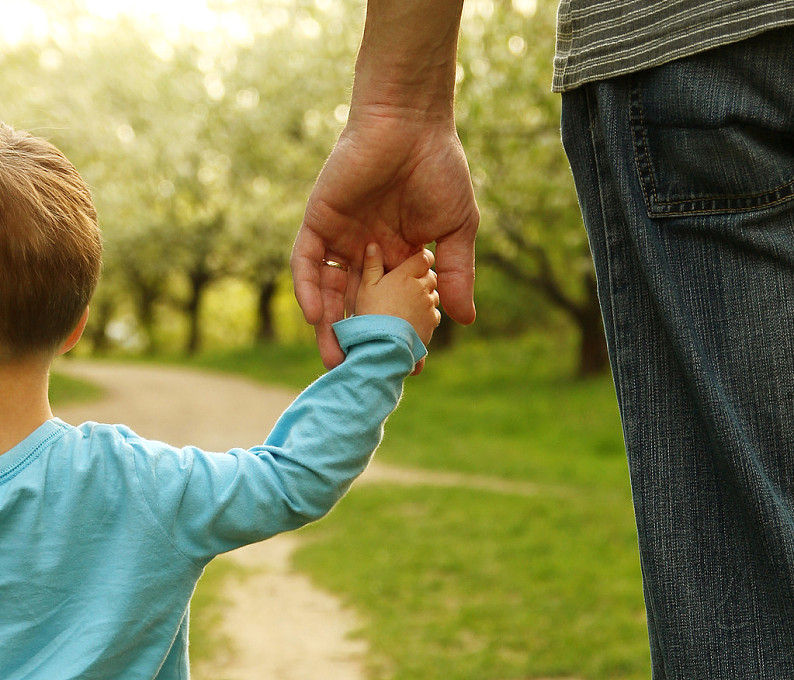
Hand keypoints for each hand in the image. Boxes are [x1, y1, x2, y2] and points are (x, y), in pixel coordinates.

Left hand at [291, 108, 478, 368]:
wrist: (410, 122)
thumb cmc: (439, 169)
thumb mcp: (456, 229)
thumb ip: (456, 273)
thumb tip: (466, 321)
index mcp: (397, 257)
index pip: (392, 305)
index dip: (396, 334)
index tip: (406, 365)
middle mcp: (365, 253)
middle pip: (357, 306)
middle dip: (359, 339)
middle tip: (363, 373)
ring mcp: (340, 239)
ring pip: (328, 291)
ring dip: (328, 325)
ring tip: (335, 360)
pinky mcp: (319, 222)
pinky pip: (306, 262)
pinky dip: (308, 289)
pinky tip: (316, 317)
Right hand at [356, 243, 440, 347]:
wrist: (382, 344)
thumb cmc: (371, 314)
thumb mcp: (366, 288)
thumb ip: (372, 265)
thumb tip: (373, 246)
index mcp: (406, 275)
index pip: (424, 258)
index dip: (420, 259)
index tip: (413, 264)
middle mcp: (422, 288)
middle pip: (431, 276)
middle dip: (422, 278)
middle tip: (407, 286)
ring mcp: (429, 306)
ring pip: (434, 295)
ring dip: (425, 296)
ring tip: (407, 305)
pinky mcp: (432, 322)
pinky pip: (434, 313)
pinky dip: (426, 314)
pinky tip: (411, 320)